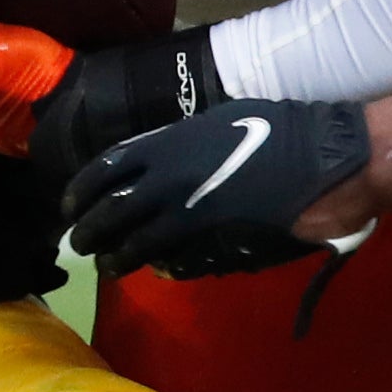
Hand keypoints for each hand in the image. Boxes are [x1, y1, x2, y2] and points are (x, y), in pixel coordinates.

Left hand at [64, 98, 376, 275]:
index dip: (82, 188)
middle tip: (77, 242)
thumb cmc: (279, 131)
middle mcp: (168, 169)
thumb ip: (184, 143)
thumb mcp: (220, 123)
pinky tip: (141, 267)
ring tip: (102, 265)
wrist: (319, 157)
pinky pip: (164, 250)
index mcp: (169, 138)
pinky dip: (148, 260)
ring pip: (131, 235)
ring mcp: (186, 202)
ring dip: (111, 253)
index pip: (107, 164)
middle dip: (87, 228)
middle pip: (109, 205)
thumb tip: (161, 161)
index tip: (71, 204)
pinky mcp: (209, 231)